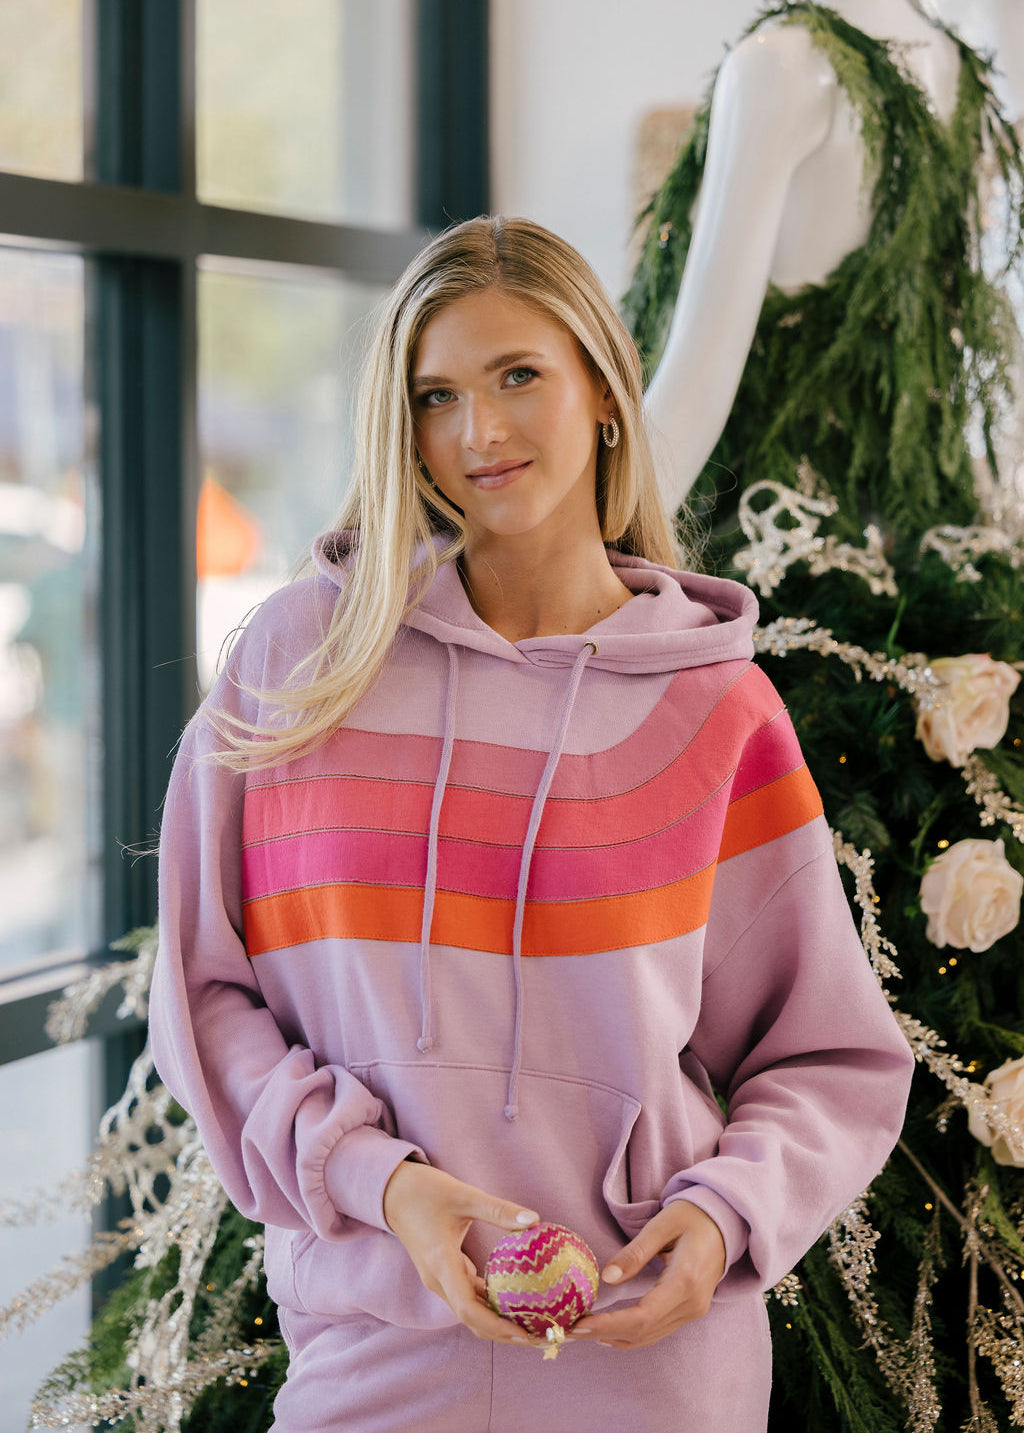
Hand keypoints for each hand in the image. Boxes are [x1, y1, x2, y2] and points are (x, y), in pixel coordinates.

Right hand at [382, 1160, 540, 1344]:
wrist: (393, 1191)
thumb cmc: (425, 1191)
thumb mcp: (464, 1195)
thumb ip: (498, 1209)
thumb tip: (535, 1219)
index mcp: (441, 1264)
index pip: (467, 1309)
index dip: (496, 1326)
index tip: (524, 1334)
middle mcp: (438, 1280)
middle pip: (471, 1319)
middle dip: (503, 1333)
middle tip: (539, 1335)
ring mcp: (439, 1279)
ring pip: (469, 1311)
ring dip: (498, 1321)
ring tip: (532, 1321)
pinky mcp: (442, 1273)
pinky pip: (467, 1297)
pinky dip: (489, 1304)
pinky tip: (513, 1299)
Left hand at [568, 1201, 726, 1350]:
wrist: (725, 1221)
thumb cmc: (692, 1216)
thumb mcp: (662, 1225)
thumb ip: (635, 1252)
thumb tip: (607, 1277)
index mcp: (685, 1281)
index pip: (642, 1316)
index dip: (609, 1325)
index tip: (579, 1325)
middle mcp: (692, 1304)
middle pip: (643, 1331)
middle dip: (605, 1333)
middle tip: (570, 1329)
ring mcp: (694, 1311)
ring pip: (650, 1336)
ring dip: (616, 1337)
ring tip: (583, 1331)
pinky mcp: (691, 1310)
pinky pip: (658, 1330)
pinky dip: (632, 1334)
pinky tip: (609, 1331)